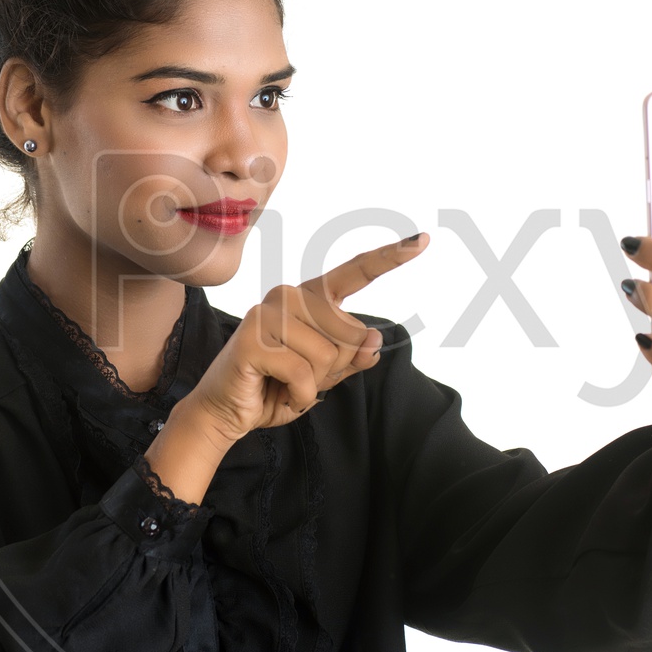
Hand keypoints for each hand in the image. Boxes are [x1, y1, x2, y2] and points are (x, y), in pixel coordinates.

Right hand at [185, 233, 429, 446]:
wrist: (228, 412)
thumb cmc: (276, 387)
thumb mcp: (325, 375)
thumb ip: (352, 356)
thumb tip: (373, 339)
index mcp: (310, 298)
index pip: (356, 272)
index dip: (390, 257)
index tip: (423, 239)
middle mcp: (289, 295)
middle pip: (350, 334)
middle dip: (334, 369)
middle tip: (299, 377)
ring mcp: (268, 313)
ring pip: (329, 355)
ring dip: (314, 384)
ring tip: (285, 383)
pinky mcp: (254, 338)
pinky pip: (304, 373)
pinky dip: (300, 395)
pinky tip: (277, 392)